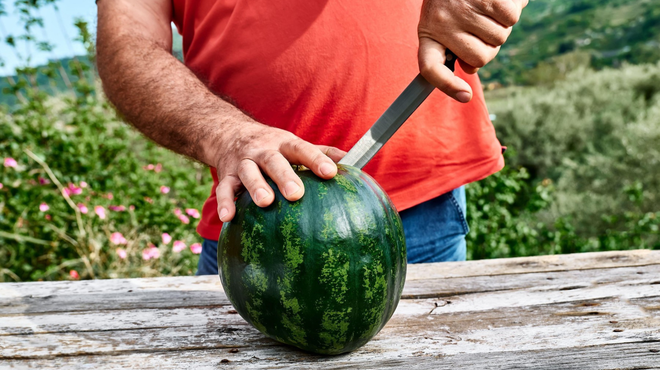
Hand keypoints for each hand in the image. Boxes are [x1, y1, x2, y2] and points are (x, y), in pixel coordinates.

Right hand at [213, 122, 345, 221]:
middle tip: (296, 194)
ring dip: (256, 187)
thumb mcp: (294, 144)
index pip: (302, 149)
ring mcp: (243, 162)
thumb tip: (351, 160)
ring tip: (266, 202)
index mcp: (284, 144)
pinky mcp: (226, 175)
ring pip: (248, 173)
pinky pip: (224, 188)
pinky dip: (225, 202)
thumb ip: (320, 152)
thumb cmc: (272, 147)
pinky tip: (229, 216)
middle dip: (284, 176)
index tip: (330, 172)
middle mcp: (263, 151)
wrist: (230, 134)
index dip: (316, 160)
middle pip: (273, 161)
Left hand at [418, 0, 527, 101]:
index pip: (430, 68)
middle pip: (480, 58)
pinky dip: (512, 10)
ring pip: (499, 39)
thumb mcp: (445, 21)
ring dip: (501, 26)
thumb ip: (457, 47)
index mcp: (428, 32)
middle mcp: (443, 23)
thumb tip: (471, 70)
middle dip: (488, 47)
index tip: (465, 96)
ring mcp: (465, 11)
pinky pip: (511, 20)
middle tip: (481, 26)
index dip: (446, 85)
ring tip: (487, 7)